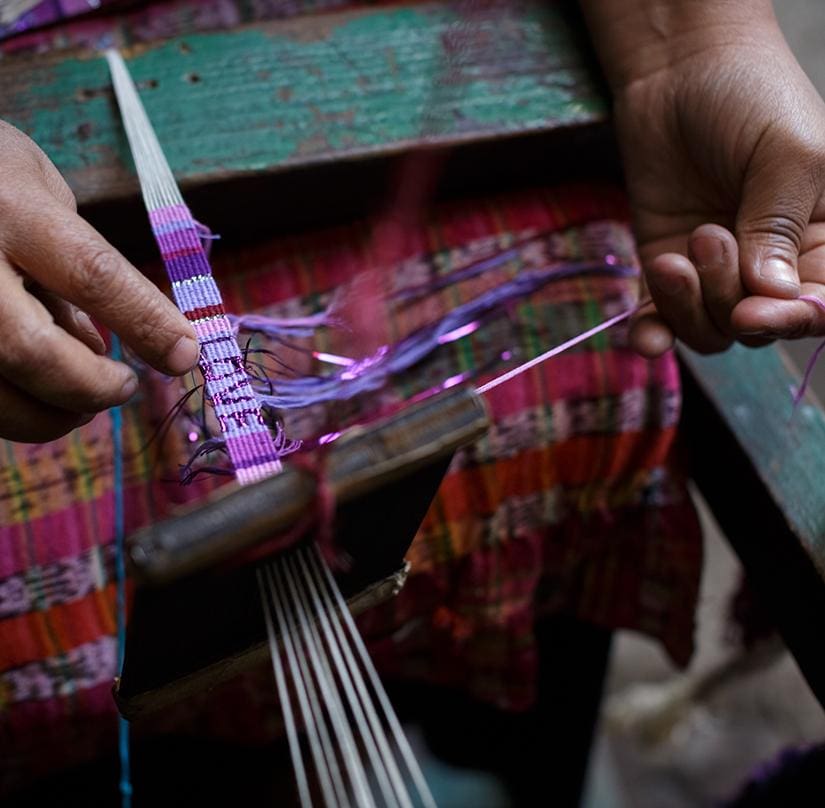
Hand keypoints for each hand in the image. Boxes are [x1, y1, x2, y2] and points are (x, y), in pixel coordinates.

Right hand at [0, 121, 198, 441]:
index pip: (92, 273)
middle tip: (123, 386)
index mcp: (9, 208)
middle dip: (90, 386)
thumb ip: (75, 267)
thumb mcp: (39, 195)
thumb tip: (97, 346)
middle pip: (32, 351)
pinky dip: (13, 405)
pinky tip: (35, 392)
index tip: (188, 356)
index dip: (147, 323)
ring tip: (82, 401)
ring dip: (50, 412)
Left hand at [604, 9, 824, 355]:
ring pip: (709, 332)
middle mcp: (771, 267)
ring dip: (688, 306)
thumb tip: (768, 295)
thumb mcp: (787, 155)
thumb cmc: (750, 100)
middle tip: (706, 238)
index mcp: (822, 242)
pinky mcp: (665, 271)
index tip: (753, 312)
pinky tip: (644, 335)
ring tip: (674, 254)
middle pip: (757, 327)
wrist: (676, 77)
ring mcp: (715, 273)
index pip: (818, 308)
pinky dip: (653, 334)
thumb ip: (780, 225)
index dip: (791, 321)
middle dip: (728, 297)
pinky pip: (661, 323)